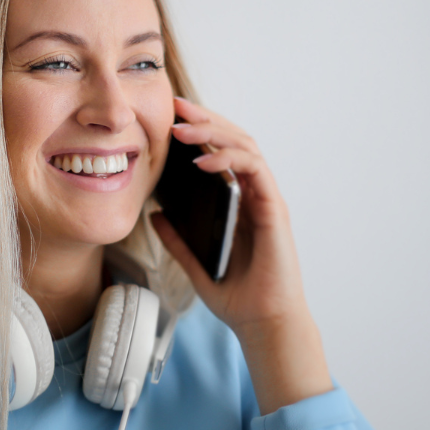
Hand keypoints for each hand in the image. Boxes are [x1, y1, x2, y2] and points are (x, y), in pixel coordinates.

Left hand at [149, 96, 331, 412]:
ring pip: (246, 147)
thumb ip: (177, 238)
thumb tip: (155, 213)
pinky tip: (203, 160)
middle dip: (205, 118)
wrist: (262, 323)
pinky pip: (254, 171)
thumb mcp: (195, 263)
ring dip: (214, 131)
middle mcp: (254, 194)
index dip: (199, 130)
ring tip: (181, 128)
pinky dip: (229, 159)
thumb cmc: (237, 296)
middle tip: (174, 106)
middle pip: (234, 140)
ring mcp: (266, 199)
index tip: (169, 117)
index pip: (220, 152)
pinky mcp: (274, 209)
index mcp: (237, 201)